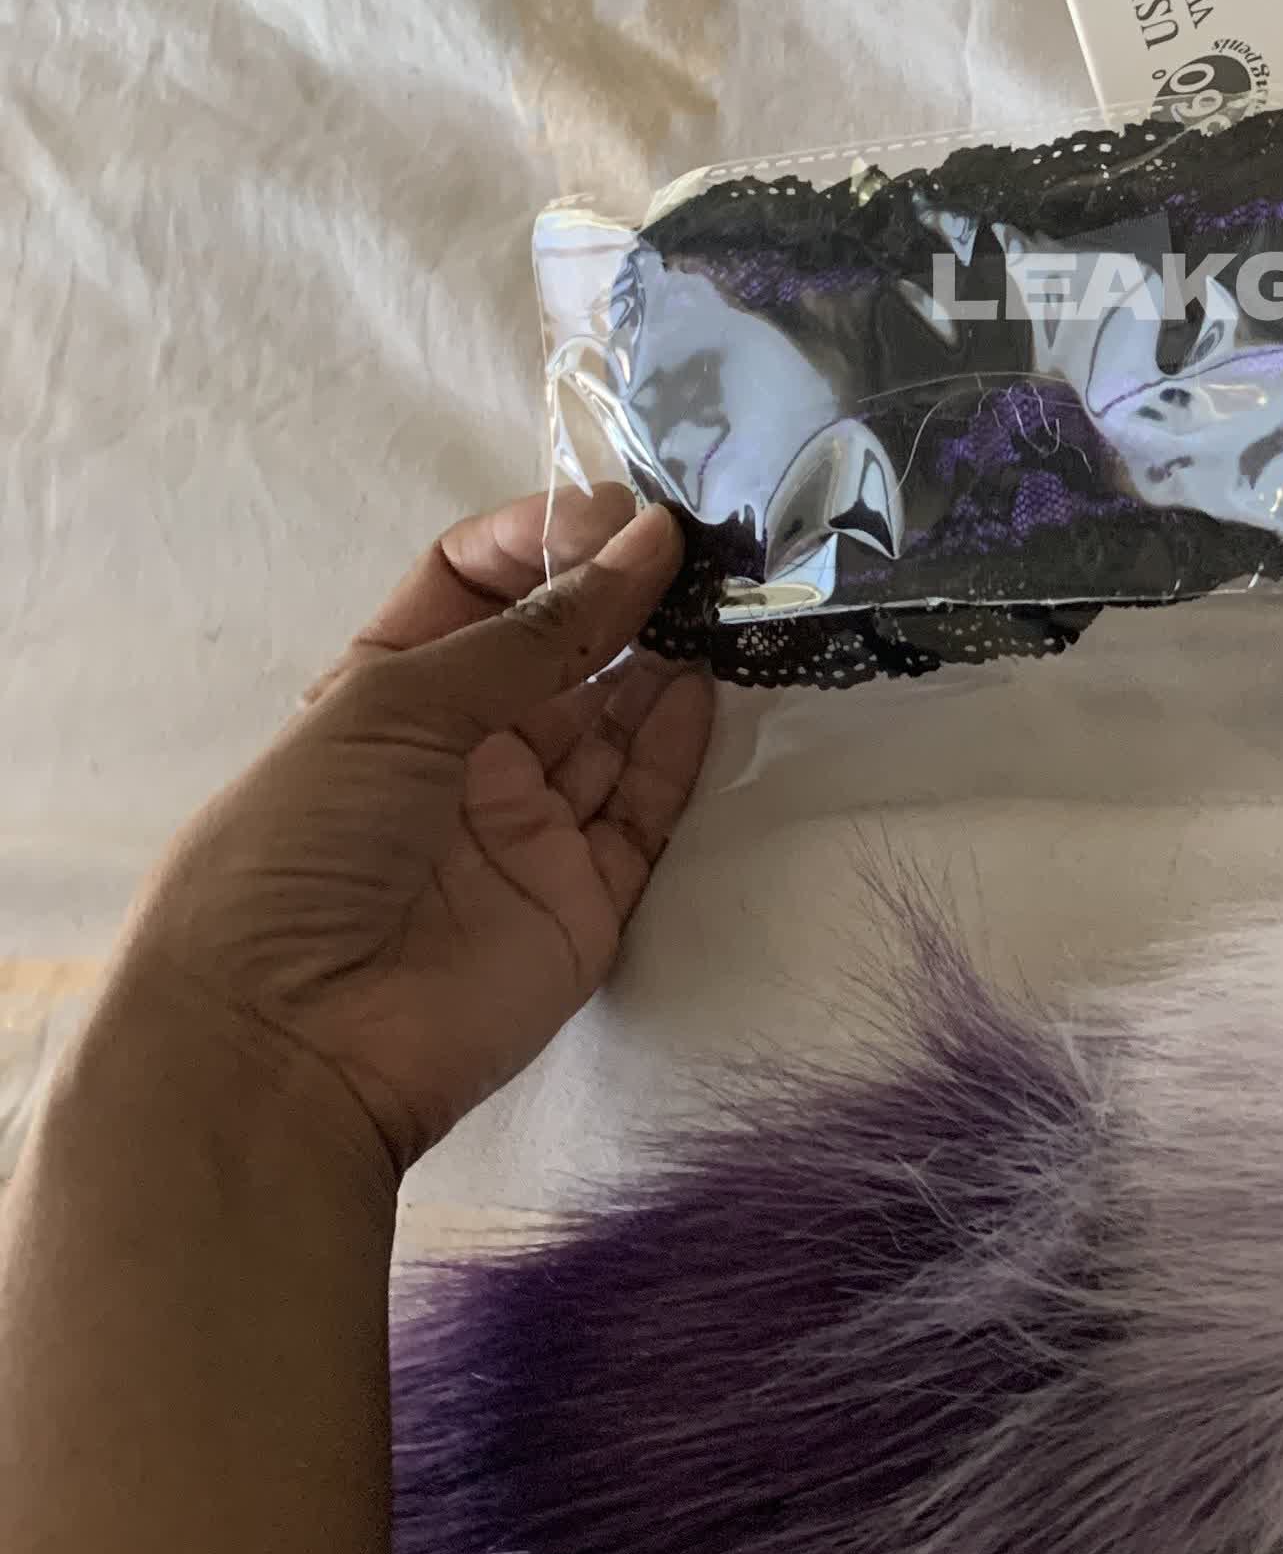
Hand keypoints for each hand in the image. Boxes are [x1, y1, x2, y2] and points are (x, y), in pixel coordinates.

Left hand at [92, 492, 715, 1181]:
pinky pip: (644, 809)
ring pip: (614, 722)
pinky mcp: (583, 898)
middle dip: (619, 591)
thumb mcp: (398, 705)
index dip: (541, 541)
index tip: (619, 514)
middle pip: (558, 649)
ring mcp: (526, 825)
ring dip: (663, 657)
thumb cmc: (306, 843)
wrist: (288, 1039)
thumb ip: (536, 632)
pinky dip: (677, 748)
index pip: (474, 585)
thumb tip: (645, 540)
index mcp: (388, 691)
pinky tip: (703, 685)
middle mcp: (462, 752)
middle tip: (699, 544)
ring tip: (723, 596)